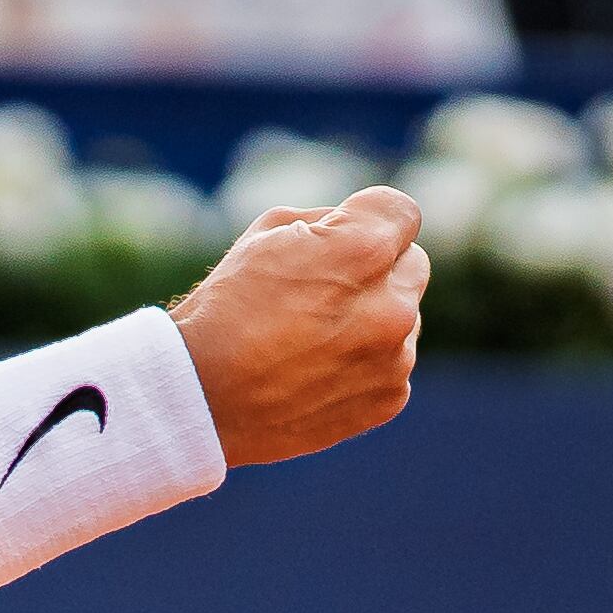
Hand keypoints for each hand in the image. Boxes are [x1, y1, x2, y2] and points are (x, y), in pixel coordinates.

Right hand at [170, 187, 427, 467]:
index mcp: (362, 252)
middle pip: (412, 264)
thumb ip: (327, 222)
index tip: (340, 234)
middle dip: (376, 268)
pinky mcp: (389, 398)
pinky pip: (392, 362)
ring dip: (372, 317)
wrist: (201, 400)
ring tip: (310, 338)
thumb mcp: (264, 236)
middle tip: (321, 289)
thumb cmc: (224, 310)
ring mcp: (395, 358)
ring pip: (404, 316)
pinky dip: (365, 362)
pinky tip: (315, 370)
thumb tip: (355, 229)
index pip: (401, 212)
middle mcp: (391, 306)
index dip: (367, 218)